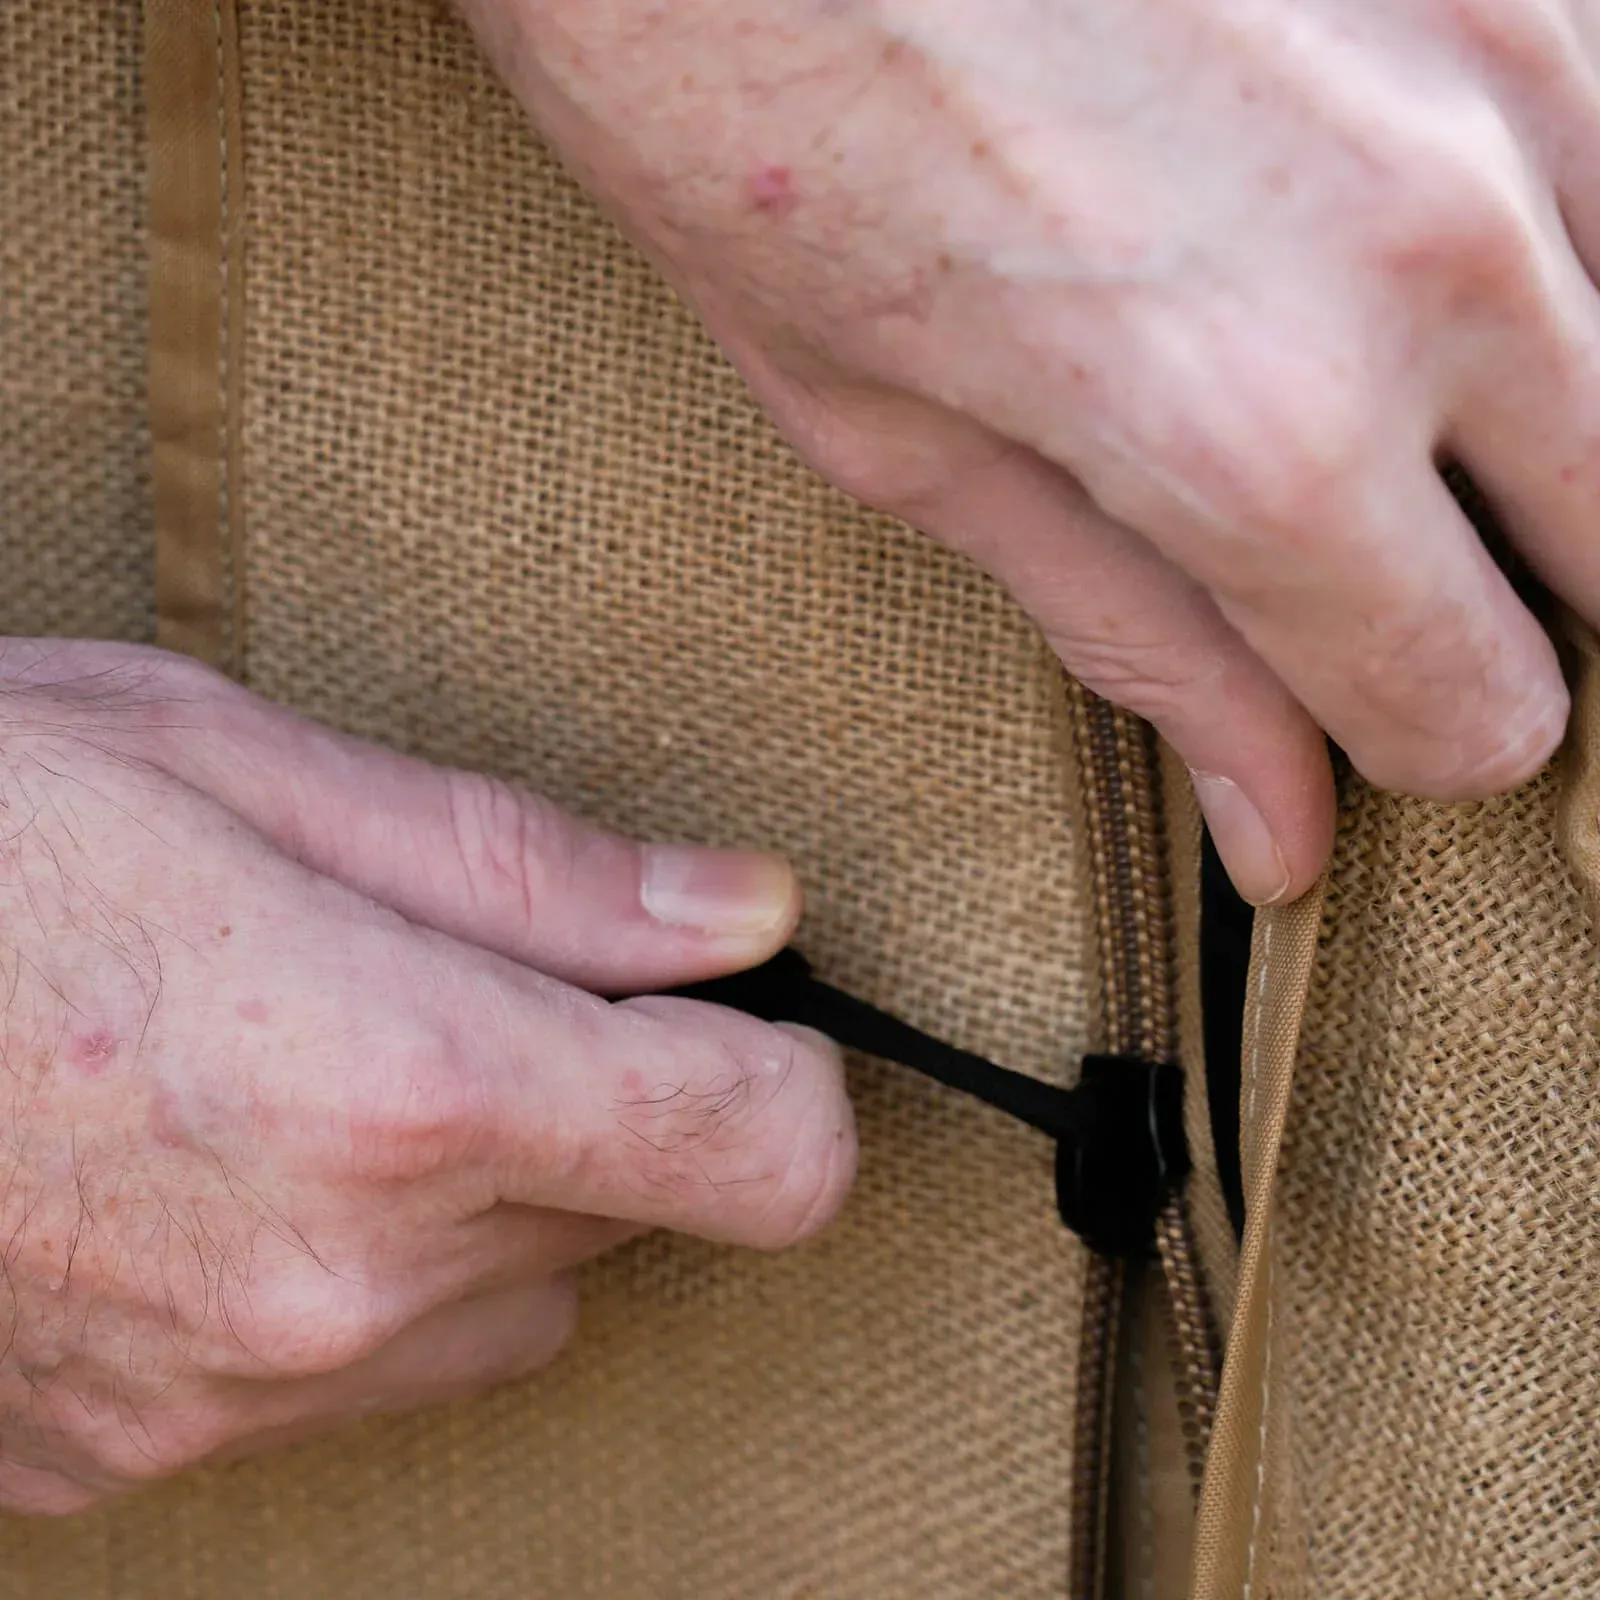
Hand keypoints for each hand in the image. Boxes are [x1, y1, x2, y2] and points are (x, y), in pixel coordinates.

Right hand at [0, 639, 852, 1512]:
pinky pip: (368, 1360)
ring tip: (328, 1051)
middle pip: (642, 1215)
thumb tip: (745, 914)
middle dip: (605, 1098)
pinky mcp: (145, 1450)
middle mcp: (347, 1281)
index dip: (784, 1069)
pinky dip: (368, 1261)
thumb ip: (531, 868)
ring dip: (489, 1184)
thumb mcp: (239, 768)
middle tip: (454, 974)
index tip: (732, 1000)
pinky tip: (235, 1151)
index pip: (770, 1154)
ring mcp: (241, 1395)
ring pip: (517, 1298)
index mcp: (403, 1084)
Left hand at [462, 0, 1599, 901]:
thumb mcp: (901, 438)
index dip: (1415, 734)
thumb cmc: (744, 116)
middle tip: (1376, 549)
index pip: (1477, 707)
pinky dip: (1531, 212)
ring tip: (1372, 361)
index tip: (1353, 699)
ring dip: (1546, 392)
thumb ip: (1137, 634)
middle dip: (1511, 584)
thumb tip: (1282, 820)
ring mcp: (1502, 32)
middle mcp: (1432, 238)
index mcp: (1257, 426)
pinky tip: (1380, 194)